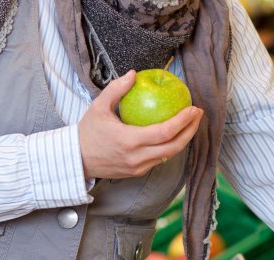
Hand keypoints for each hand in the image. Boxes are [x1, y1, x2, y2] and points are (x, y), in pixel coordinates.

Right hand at [78, 70, 203, 179]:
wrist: (76, 159)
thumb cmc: (87, 131)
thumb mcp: (98, 106)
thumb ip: (116, 89)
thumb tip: (134, 74)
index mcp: (129, 141)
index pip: (165, 132)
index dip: (183, 121)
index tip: (193, 109)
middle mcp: (137, 157)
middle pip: (174, 147)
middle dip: (190, 131)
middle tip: (198, 115)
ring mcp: (138, 167)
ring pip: (169, 155)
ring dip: (183, 139)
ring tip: (190, 123)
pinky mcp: (137, 172)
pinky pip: (159, 159)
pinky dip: (169, 147)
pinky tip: (174, 134)